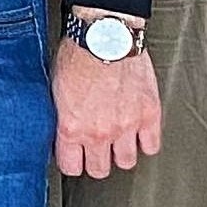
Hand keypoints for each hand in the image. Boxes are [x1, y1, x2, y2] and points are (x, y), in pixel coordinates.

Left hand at [54, 26, 159, 176]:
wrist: (104, 37)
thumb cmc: (76, 56)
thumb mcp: (55, 91)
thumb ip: (60, 117)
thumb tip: (60, 131)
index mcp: (71, 127)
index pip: (71, 167)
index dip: (72, 162)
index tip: (74, 156)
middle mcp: (99, 132)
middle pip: (100, 169)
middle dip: (96, 161)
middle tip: (95, 151)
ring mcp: (126, 126)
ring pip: (126, 162)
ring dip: (121, 153)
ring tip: (117, 142)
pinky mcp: (149, 115)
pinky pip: (152, 145)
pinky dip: (145, 142)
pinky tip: (138, 134)